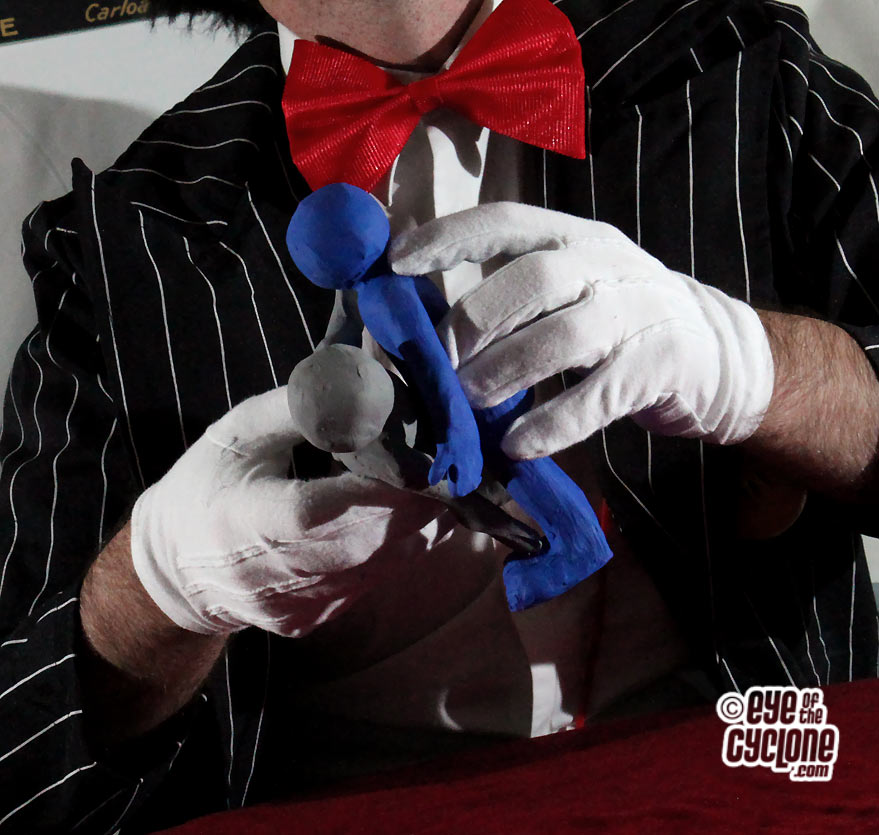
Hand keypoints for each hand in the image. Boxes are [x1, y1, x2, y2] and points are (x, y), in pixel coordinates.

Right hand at [131, 386, 442, 635]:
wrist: (177, 569)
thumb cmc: (208, 485)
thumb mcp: (238, 432)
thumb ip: (298, 407)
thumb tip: (362, 383)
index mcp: (245, 519)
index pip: (321, 510)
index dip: (379, 487)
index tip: (423, 455)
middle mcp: (271, 574)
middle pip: (364, 542)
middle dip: (415, 502)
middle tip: (448, 464)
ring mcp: (295, 606)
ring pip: (379, 567)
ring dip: (417, 523)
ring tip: (436, 483)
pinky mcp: (311, 621)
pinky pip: (371, 582)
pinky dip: (398, 547)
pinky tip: (406, 515)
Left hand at [390, 202, 773, 459]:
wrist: (719, 352)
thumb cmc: (622, 319)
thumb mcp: (574, 287)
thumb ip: (515, 297)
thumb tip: (432, 335)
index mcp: (575, 236)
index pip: (506, 221)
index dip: (449, 238)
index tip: (396, 264)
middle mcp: (607, 263)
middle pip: (532, 279)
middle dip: (474, 323)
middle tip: (439, 366)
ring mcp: (640, 312)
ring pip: (565, 335)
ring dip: (506, 370)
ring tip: (469, 402)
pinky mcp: (662, 366)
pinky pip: (599, 396)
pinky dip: (553, 422)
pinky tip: (519, 444)